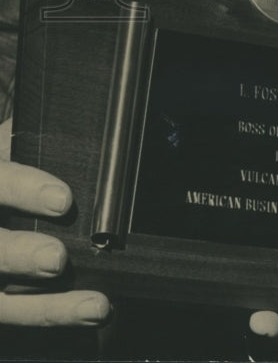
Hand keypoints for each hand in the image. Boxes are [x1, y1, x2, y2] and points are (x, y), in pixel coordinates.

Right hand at [0, 119, 109, 325]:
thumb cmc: (12, 161)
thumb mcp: (17, 142)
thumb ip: (42, 140)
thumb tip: (99, 132)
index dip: (23, 190)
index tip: (63, 200)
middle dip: (18, 256)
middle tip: (57, 259)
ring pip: (0, 299)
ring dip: (46, 307)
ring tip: (93, 305)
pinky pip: (12, 311)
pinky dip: (51, 315)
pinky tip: (89, 313)